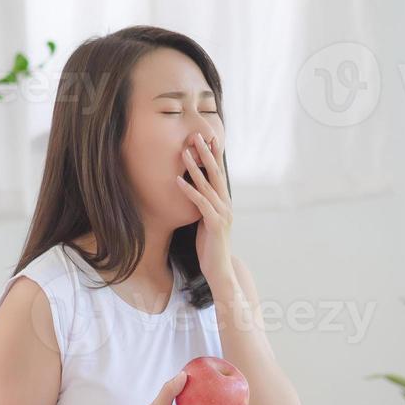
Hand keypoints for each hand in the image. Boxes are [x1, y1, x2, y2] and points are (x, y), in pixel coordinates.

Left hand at [176, 132, 235, 290]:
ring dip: (195, 168)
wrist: (220, 269)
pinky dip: (189, 190)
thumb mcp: (206, 221)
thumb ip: (203, 205)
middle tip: (197, 135)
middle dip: (206, 154)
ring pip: (208, 186)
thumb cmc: (210, 246)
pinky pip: (200, 203)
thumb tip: (194, 192)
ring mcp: (222, 214)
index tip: (206, 138)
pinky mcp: (215, 224)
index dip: (214, 155)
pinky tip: (178, 180)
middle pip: (216, 174)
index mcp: (224, 202)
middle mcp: (226, 204)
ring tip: (184, 152)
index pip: (219, 174)